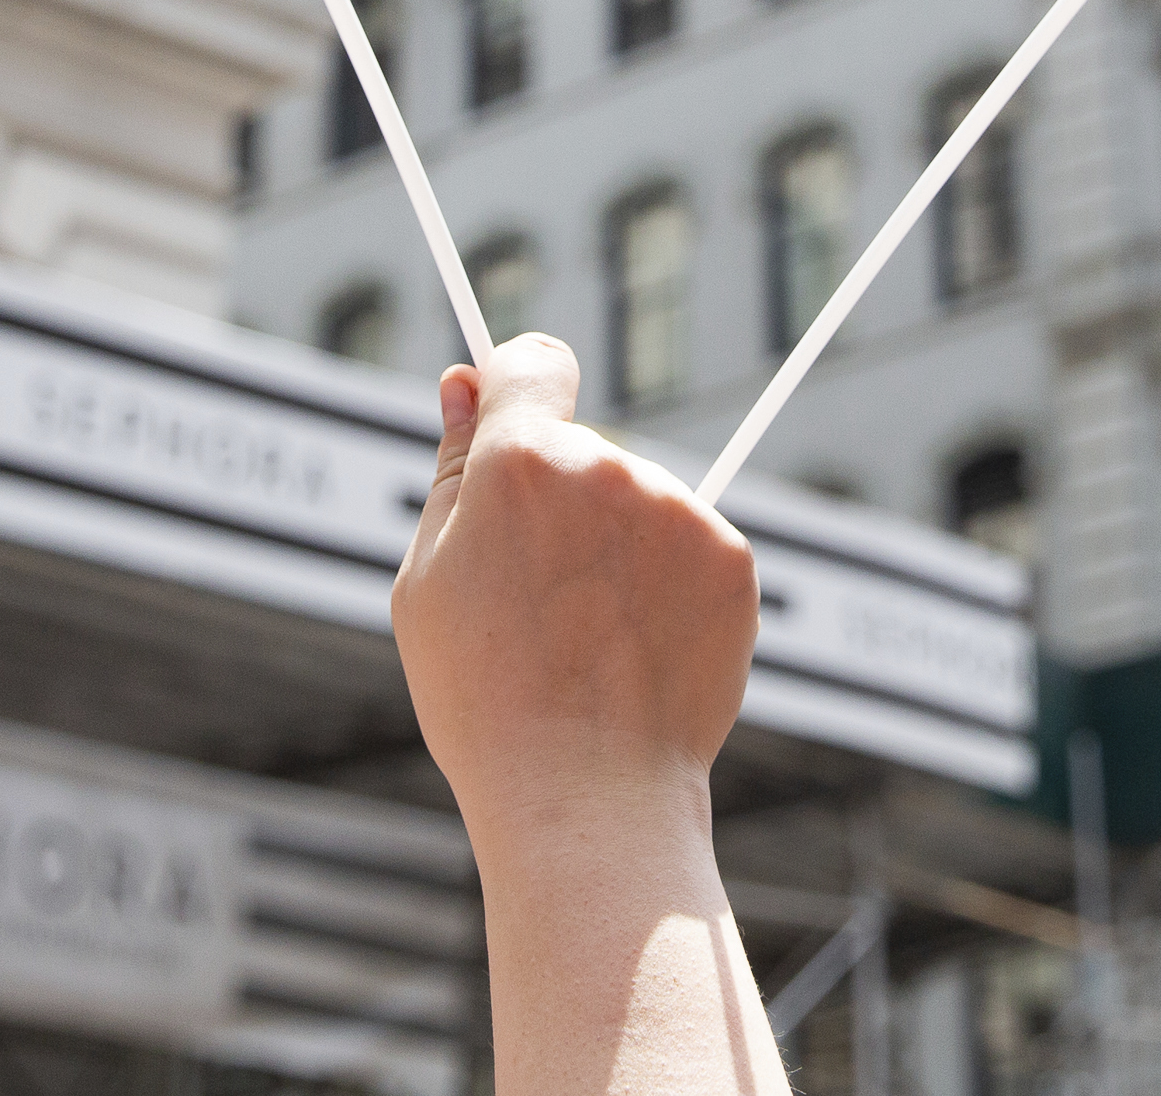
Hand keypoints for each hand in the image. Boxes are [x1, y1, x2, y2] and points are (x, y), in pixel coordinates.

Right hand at [390, 334, 761, 846]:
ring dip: (617, 549)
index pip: (534, 362)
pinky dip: (668, 587)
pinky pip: (690, 548)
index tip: (513, 413)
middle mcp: (608, 469)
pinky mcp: (733, 559)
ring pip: (639, 504)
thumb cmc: (485, 699)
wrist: (586, 798)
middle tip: (534, 602)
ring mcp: (679, 512)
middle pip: (583, 452)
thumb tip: (462, 383)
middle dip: (560, 502)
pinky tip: (636, 651)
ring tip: (586, 642)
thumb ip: (451, 471)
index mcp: (520, 463)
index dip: (518, 385)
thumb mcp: (427, 583)